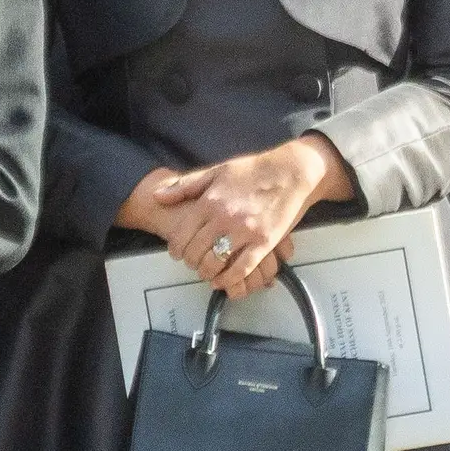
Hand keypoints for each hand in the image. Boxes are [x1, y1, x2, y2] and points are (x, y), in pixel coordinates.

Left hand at [122, 138, 350, 301]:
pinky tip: (223, 280)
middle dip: (191, 262)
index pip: (183, 234)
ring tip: (207, 272)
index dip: (176, 249)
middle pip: (196, 251)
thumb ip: (186, 186)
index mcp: (210, 201)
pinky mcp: (264, 242)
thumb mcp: (216, 171)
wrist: (291, 171)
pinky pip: (242, 268)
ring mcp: (245, 231)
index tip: (178, 253)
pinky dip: (229, 278)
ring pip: (216, 262)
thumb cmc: (254, 170)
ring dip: (207, 272)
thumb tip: (158, 196)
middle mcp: (224, 218)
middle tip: (193, 264)